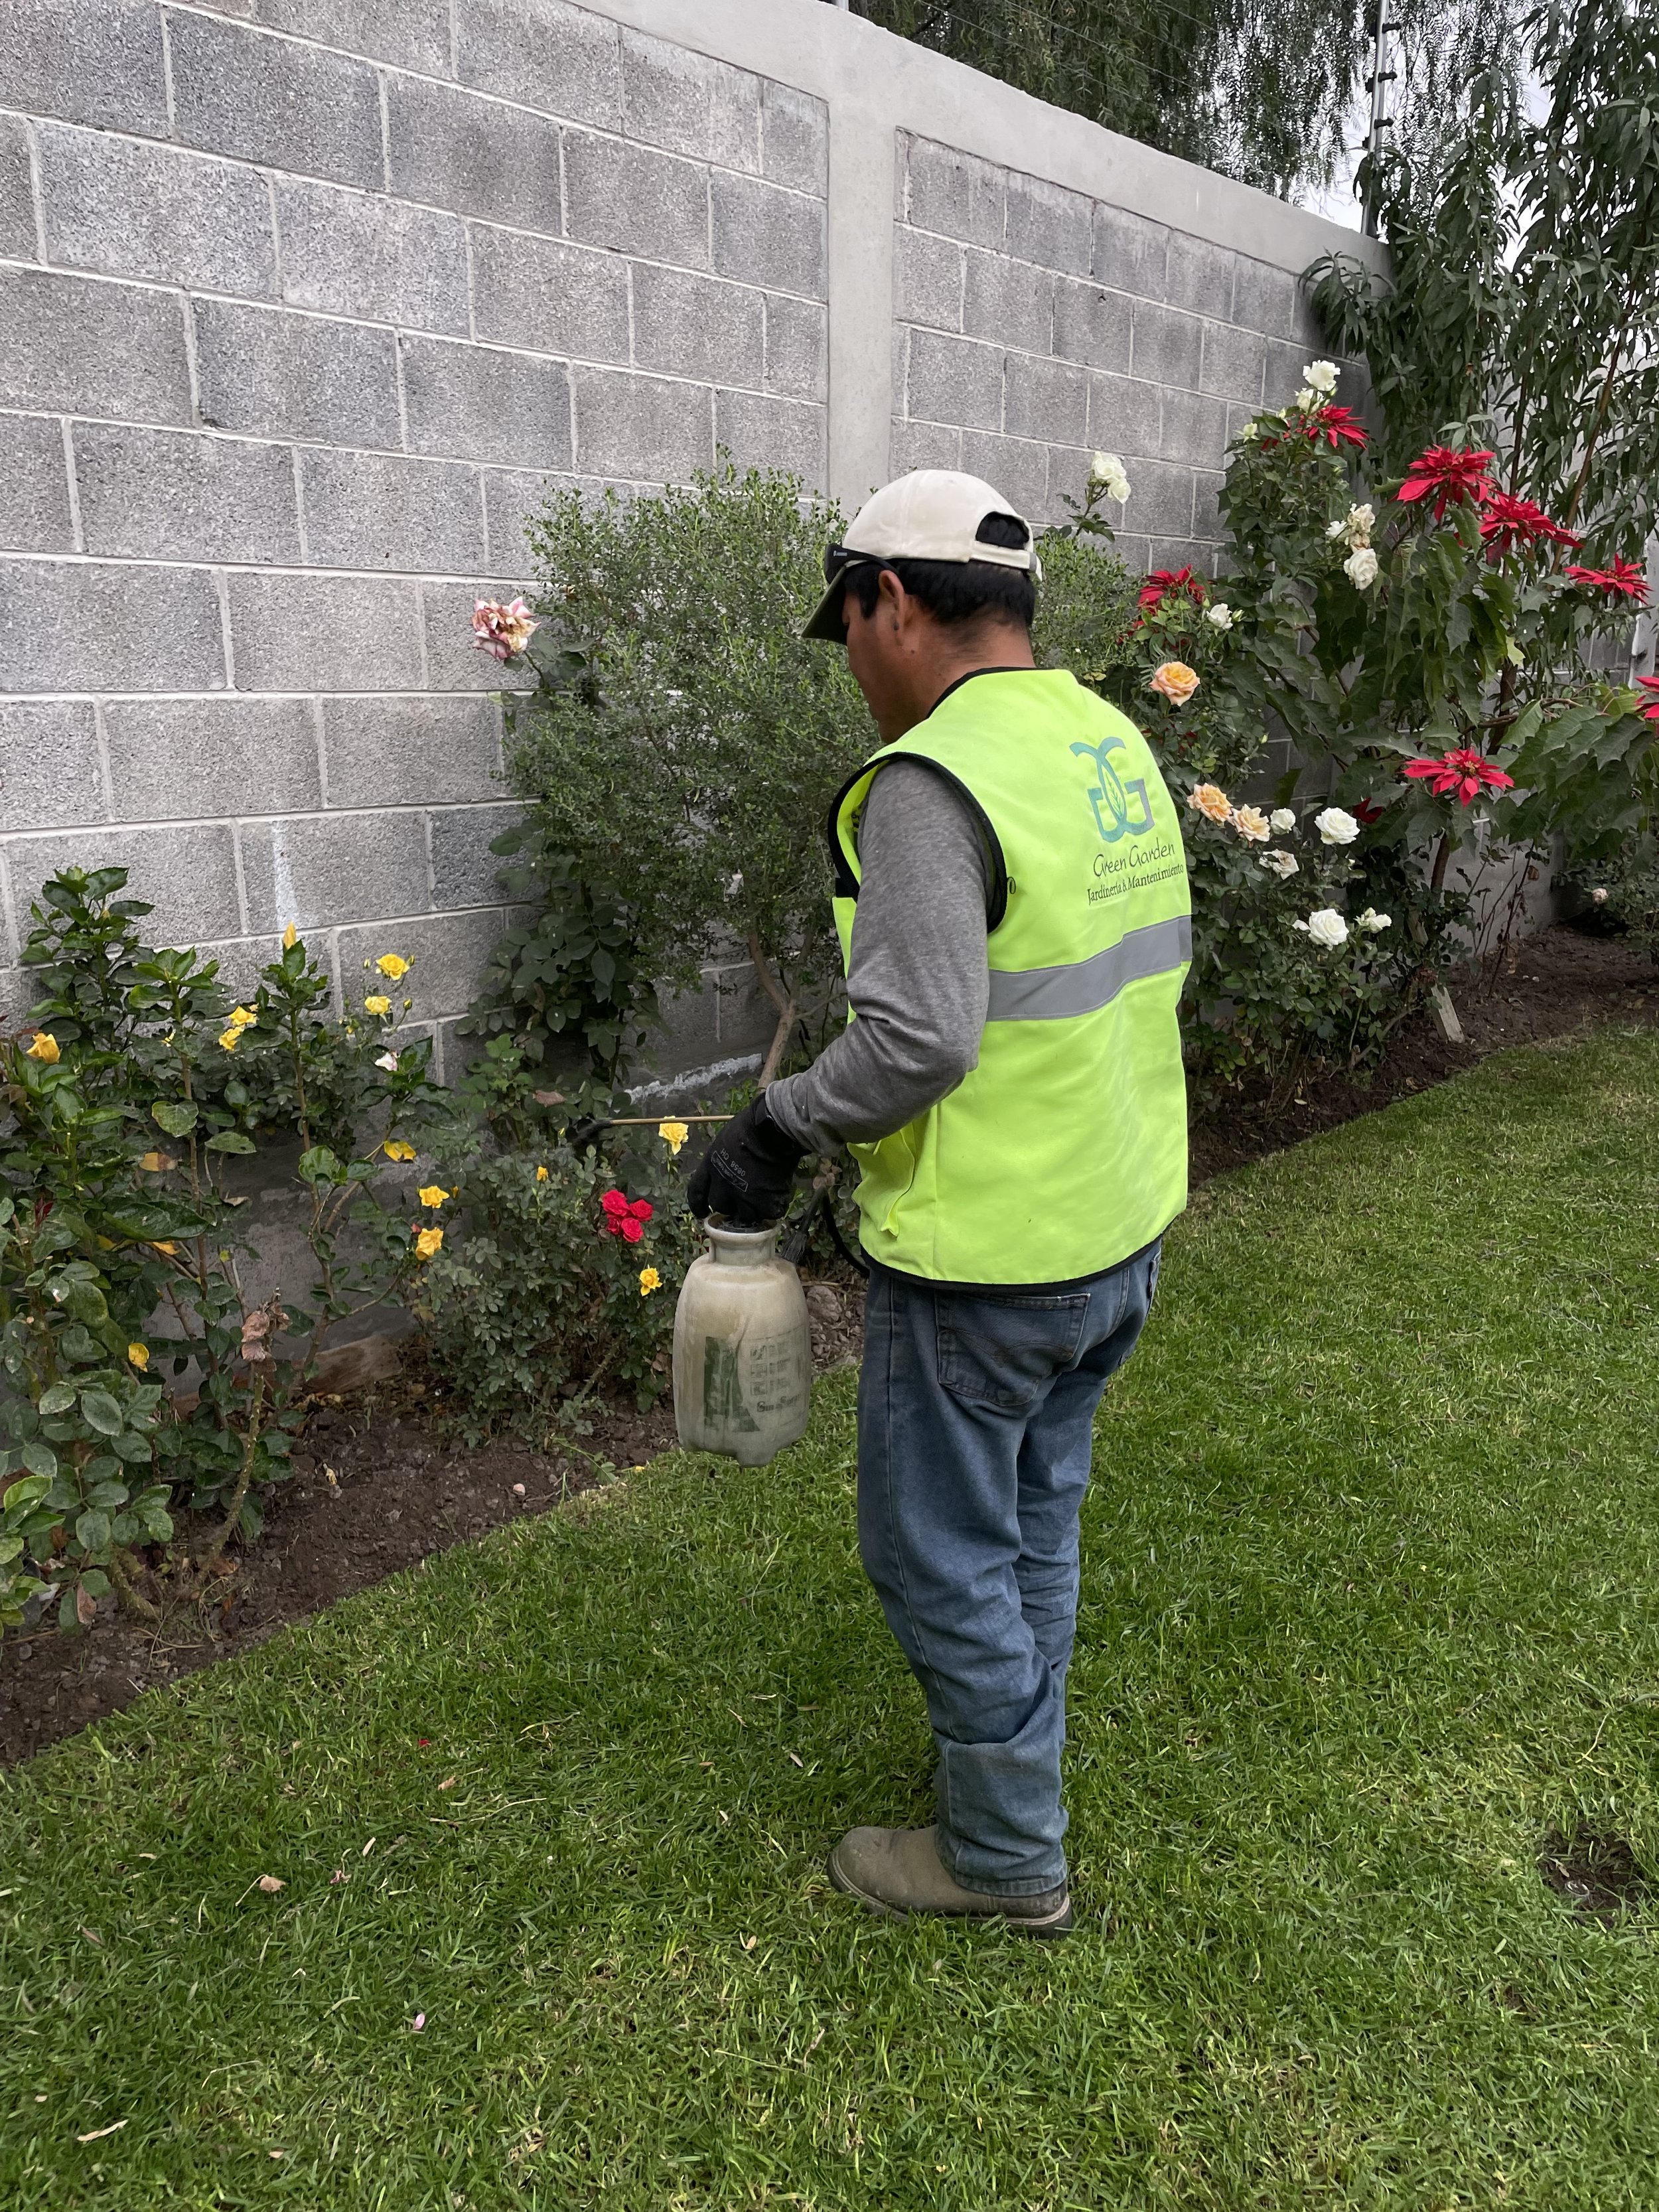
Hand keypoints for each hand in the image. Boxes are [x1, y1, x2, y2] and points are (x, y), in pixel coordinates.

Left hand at [687, 1094, 802, 1224]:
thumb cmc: (751, 1125)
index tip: (703, 1212)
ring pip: (745, 1216)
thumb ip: (725, 1158)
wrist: (772, 1130)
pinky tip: (779, 1196)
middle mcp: (723, 1183)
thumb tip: (733, 1166)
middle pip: (720, 1206)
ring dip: (753, 1210)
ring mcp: (743, 1194)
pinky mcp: (764, 1201)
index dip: (698, 1206)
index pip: (696, 1192)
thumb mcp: (726, 1140)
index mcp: (711, 1166)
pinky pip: (768, 1213)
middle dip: (730, 1206)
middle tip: (743, 1201)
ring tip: (764, 1200)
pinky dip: (773, 1208)